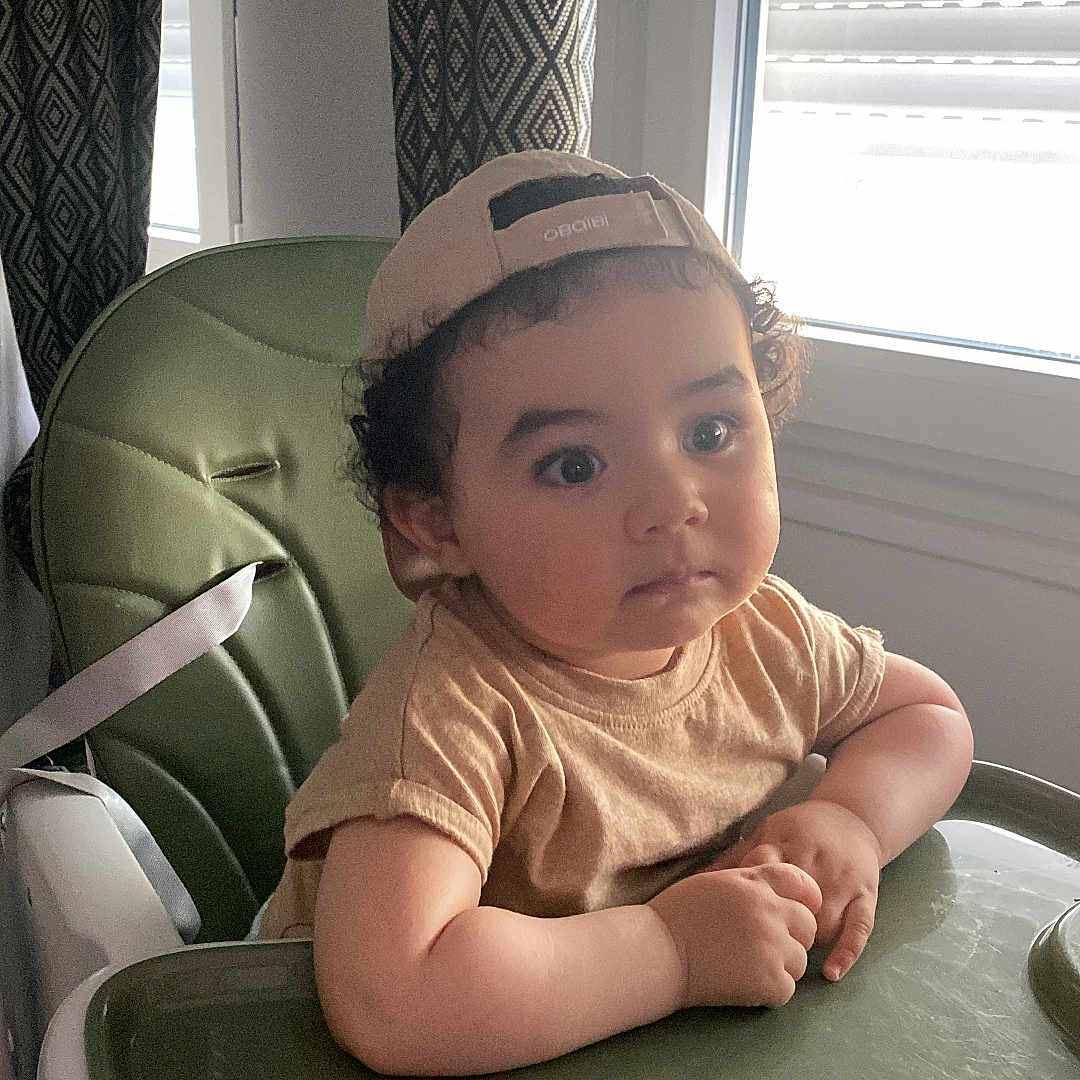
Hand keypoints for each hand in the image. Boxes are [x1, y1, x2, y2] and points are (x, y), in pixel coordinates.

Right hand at [647, 862, 820, 1008]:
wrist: (659, 950)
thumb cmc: (678, 914)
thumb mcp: (716, 881)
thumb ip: (750, 883)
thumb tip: (774, 892)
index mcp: (755, 884)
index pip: (801, 883)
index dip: (805, 898)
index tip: (798, 910)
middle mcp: (769, 912)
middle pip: (808, 924)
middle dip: (794, 936)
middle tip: (767, 946)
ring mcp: (772, 947)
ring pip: (800, 960)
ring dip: (782, 966)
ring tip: (750, 966)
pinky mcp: (769, 981)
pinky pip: (787, 989)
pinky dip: (769, 991)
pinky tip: (744, 984)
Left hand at [707, 799, 881, 981]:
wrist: (852, 817)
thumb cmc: (800, 829)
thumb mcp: (769, 831)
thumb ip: (739, 855)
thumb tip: (699, 877)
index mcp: (790, 842)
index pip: (765, 869)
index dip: (747, 894)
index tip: (730, 917)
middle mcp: (819, 861)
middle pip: (796, 900)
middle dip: (776, 923)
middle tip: (753, 946)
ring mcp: (845, 881)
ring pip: (826, 919)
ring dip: (805, 941)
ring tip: (782, 959)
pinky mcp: (867, 896)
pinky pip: (860, 928)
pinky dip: (846, 953)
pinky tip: (829, 974)